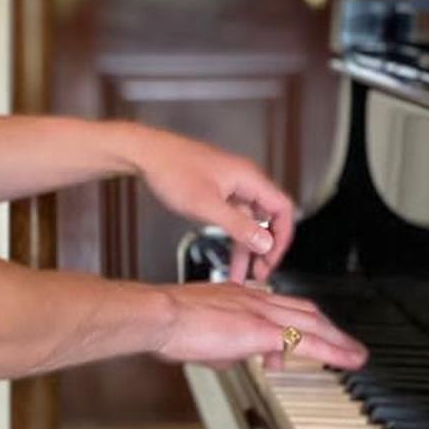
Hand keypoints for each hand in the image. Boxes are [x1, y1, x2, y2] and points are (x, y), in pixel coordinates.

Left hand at [121, 124, 295, 282]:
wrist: (145, 153)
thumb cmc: (171, 169)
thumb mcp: (206, 205)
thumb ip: (238, 226)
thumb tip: (265, 243)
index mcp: (249, 178)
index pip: (283, 209)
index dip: (282, 237)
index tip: (272, 259)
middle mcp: (244, 180)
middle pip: (269, 218)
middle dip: (265, 247)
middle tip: (259, 273)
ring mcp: (231, 186)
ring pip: (249, 222)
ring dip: (246, 248)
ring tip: (240, 275)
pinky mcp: (217, 192)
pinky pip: (233, 218)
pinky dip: (232, 238)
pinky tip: (226, 258)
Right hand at [154, 283, 367, 370]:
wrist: (162, 316)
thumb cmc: (172, 325)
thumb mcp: (204, 337)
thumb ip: (226, 347)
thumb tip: (235, 358)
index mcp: (241, 298)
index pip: (280, 307)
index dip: (299, 322)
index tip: (308, 336)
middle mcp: (256, 299)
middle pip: (305, 311)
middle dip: (328, 329)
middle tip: (345, 344)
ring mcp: (262, 312)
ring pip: (312, 323)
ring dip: (338, 340)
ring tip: (355, 355)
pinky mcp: (263, 329)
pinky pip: (307, 340)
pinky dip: (332, 350)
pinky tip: (347, 360)